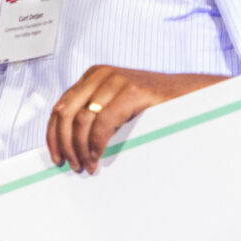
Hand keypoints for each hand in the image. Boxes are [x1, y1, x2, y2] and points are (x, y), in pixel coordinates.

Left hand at [46, 66, 226, 173]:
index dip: (53, 135)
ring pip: (82, 120)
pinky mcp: (132, 90)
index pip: (59, 107)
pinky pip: (104, 122)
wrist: (187, 94)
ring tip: (87, 165)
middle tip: (73, 166)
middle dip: (65, 144)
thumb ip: (93, 115)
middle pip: (65, 114)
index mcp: (92, 76)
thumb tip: (67, 145)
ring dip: (81, 148)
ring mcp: (116, 80)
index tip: (56, 157)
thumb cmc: (150, 107)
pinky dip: (97, 144)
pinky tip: (98, 157)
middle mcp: (100, 74)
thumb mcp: (115, 105)